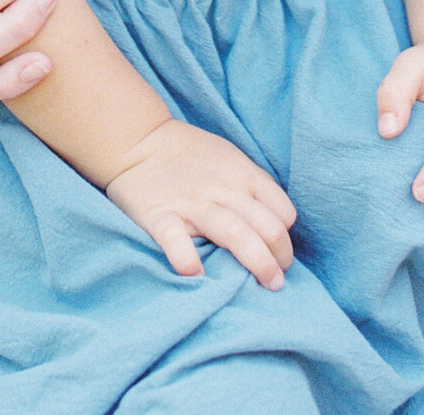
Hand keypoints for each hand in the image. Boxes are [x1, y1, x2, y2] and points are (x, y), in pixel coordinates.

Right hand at [104, 117, 295, 286]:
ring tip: (269, 284)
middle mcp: (223, 189)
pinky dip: (186, 257)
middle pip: (267, 226)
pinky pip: (176, 239)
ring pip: (236, 233)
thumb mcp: (228, 157)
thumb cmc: (189, 154)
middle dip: (281, 258)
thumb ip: (251, 185)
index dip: (286, 236)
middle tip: (276, 279)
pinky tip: (195, 273)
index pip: (282, 210)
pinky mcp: (160, 216)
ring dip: (259, 262)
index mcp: (241, 173)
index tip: (279, 254)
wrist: (137, 139)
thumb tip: (277, 222)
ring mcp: (192, 203)